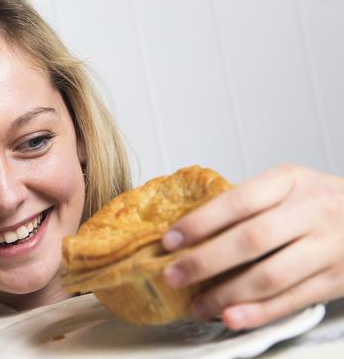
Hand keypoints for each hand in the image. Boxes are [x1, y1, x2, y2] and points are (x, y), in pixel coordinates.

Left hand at [161, 164, 343, 329]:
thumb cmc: (316, 202)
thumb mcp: (285, 187)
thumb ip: (246, 204)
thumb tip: (189, 231)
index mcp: (289, 181)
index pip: (238, 201)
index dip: (200, 223)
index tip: (170, 240)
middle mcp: (311, 211)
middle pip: (250, 240)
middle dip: (205, 262)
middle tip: (174, 275)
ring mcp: (327, 247)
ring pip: (270, 275)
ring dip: (227, 294)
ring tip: (198, 304)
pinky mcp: (336, 279)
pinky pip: (291, 300)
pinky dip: (257, 312)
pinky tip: (232, 317)